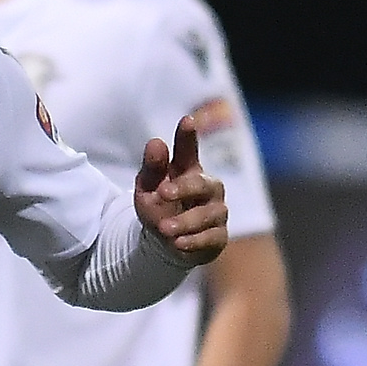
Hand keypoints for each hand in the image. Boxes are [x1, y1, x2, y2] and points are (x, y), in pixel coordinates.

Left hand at [133, 118, 228, 266]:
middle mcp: (207, 189)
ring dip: (185, 221)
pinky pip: (211, 238)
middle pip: (202, 184)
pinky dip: (194, 241)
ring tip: (164, 228)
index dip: (188, 137)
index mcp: (188, 171)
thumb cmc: (159, 207)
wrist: (166, 243)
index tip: (186, 122)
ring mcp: (215, 212)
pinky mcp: (218, 236)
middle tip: (162, 192)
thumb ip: (152, 168)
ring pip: (208, 214)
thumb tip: (155, 142)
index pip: (188, 151)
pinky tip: (178, 243)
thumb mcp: (148, 188)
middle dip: (184, 188)